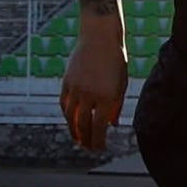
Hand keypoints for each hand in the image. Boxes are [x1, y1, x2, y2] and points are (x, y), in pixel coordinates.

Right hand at [60, 34, 128, 150]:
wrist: (99, 37)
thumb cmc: (115, 61)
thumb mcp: (121, 84)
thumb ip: (116, 106)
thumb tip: (112, 124)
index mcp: (107, 97)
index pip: (99, 127)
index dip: (98, 141)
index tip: (100, 149)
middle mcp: (90, 95)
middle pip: (84, 125)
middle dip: (86, 140)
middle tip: (89, 149)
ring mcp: (76, 88)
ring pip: (71, 117)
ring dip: (74, 131)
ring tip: (78, 140)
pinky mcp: (67, 82)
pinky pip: (64, 104)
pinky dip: (67, 115)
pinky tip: (71, 122)